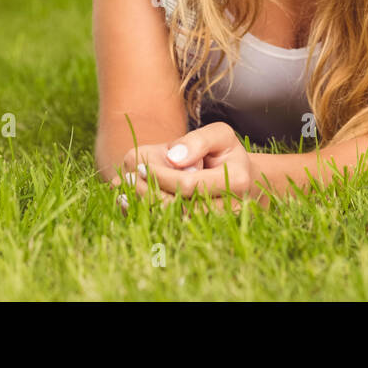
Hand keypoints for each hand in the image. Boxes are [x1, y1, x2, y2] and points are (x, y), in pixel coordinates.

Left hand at [112, 122, 255, 216]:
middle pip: (178, 208)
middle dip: (149, 192)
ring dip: (145, 206)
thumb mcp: (219, 135)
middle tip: (129, 177)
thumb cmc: (226, 154)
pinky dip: (147, 217)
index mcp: (236, 181)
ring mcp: (216, 225)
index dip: (161, 176)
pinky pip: (170, 230)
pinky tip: (129, 204)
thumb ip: (199, 141)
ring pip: (173, 222)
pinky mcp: (202, 233)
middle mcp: (229, 209)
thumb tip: (174, 158)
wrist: (241, 181)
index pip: (188, 185)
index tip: (141, 166)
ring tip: (126, 189)